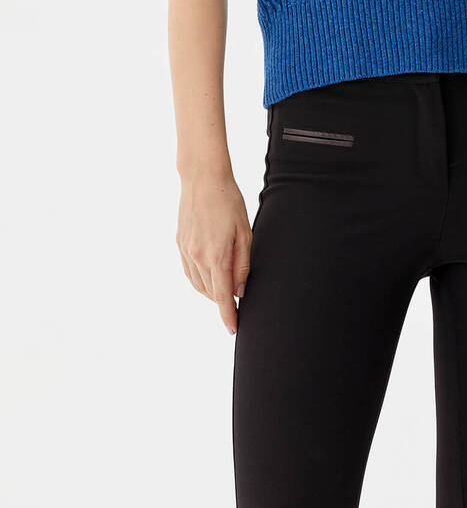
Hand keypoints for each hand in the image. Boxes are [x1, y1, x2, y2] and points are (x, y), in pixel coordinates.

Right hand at [176, 169, 252, 335]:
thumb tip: (239, 291)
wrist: (202, 179)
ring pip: (198, 284)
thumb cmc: (229, 201)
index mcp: (216, 256)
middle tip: (236, 303)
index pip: (222, 296)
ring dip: (211, 292)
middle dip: (222, 301)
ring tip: (224, 290)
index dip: (228, 315)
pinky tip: (209, 275)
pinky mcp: (180, 243)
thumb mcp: (244, 232)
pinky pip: (189, 271)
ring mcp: (186, 251)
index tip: (233, 329)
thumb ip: (242, 265)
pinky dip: (199, 279)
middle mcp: (197, 257)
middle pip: (210, 292)